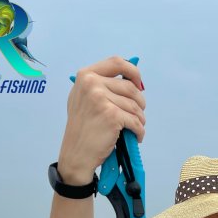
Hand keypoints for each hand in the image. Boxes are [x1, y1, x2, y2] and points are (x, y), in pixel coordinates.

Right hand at [57, 56, 145, 184]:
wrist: (77, 154)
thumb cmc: (82, 129)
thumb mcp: (84, 98)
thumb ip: (101, 85)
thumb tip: (130, 80)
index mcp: (85, 76)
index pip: (117, 62)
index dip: (133, 71)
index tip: (139, 84)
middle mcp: (92, 84)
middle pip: (130, 87)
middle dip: (140, 103)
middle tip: (138, 115)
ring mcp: (101, 99)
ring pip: (135, 106)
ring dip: (140, 119)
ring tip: (136, 128)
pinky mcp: (112, 116)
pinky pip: (136, 121)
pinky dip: (139, 131)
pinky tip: (136, 137)